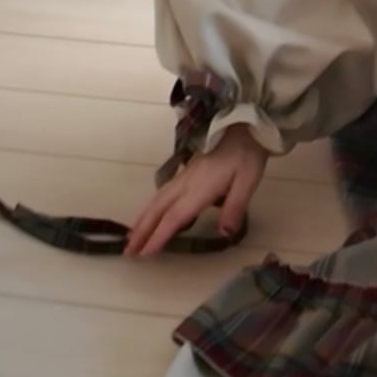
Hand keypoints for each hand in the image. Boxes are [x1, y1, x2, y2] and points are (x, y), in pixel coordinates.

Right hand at [125, 122, 269, 259]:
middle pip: (158, 209)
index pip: (175, 216)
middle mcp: (186, 182)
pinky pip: (163, 192)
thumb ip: (235, 207)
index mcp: (200, 188)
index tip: (145, 253)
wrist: (244, 122)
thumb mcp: (248, 181)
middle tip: (128, 251)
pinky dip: (151, 207)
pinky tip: (151, 214)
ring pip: (157, 199)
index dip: (159, 235)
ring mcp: (185, 175)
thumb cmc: (247, 153)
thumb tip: (225, 233)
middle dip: (142, 231)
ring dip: (142, 219)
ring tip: (132, 238)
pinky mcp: (187, 170)